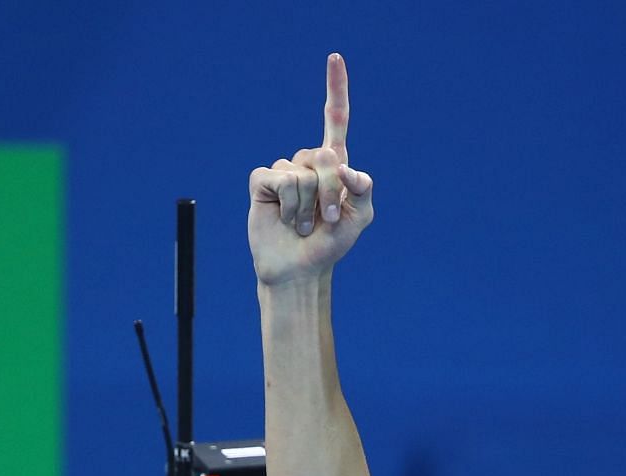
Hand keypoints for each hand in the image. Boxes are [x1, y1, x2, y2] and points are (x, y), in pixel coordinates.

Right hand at [248, 53, 374, 286]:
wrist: (301, 268)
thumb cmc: (331, 243)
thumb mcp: (360, 218)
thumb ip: (363, 190)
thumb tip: (345, 167)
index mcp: (334, 165)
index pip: (335, 119)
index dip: (336, 89)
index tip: (335, 57)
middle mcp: (307, 162)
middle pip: (325, 155)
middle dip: (331, 193)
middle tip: (326, 220)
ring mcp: (284, 170)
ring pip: (303, 173)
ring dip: (310, 206)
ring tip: (304, 223)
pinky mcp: (262, 181)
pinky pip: (282, 181)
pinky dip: (290, 206)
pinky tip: (287, 219)